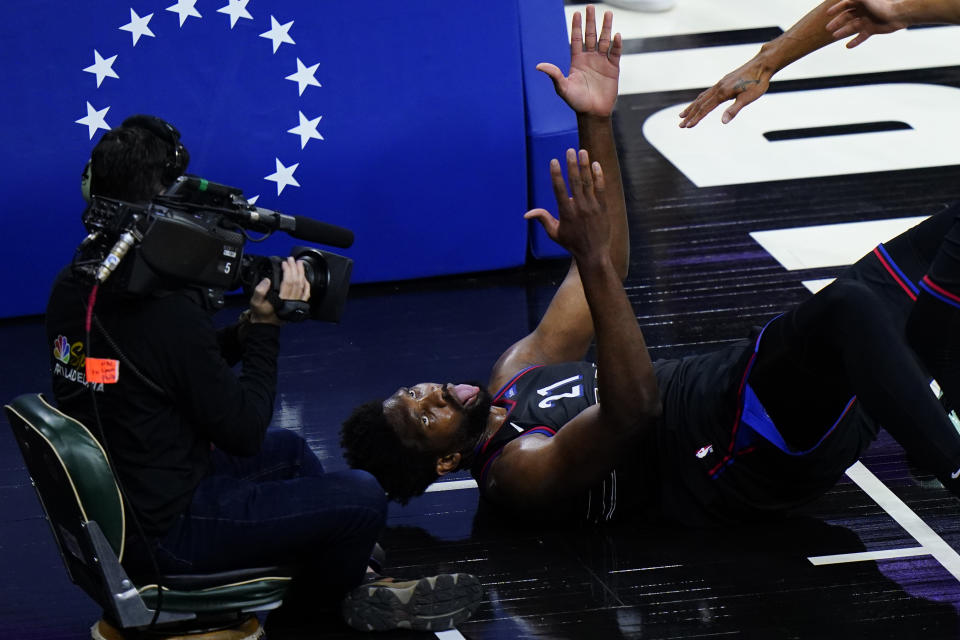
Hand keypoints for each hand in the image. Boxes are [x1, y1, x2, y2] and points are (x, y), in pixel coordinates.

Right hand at [248, 257, 310, 325]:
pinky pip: (306, 294)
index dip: (287, 270)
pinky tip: (305, 278)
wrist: (266, 324)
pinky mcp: (297, 304)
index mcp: (281, 299)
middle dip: (294, 268)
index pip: (288, 281)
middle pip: (296, 281)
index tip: (284, 263)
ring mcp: (295, 303)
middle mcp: (291, 301)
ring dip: (302, 273)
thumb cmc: (261, 313)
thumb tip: (267, 280)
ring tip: (299, 264)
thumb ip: (260, 291)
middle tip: (292, 259)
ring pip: (302, 286)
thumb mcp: (255, 302)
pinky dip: (307, 285)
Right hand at [525, 149, 608, 263]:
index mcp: (566, 213)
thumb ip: (543, 219)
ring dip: (585, 166)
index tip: (554, 161)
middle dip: (572, 165)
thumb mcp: (554, 233)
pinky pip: (600, 189)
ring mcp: (592, 207)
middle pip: (574, 182)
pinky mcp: (603, 208)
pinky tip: (596, 165)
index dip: (556, 175)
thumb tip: (527, 214)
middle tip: (570, 151)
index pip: (559, 190)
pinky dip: (598, 176)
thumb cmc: (572, 243)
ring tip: (583, 151)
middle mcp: (579, 208)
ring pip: (588, 183)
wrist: (593, 253)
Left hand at [536, 5, 621, 117]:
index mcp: (577, 61)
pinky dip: (616, 44)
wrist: (592, 113)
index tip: (577, 13)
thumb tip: (539, 66)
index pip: (576, 39)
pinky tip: (616, 35)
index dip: (576, 26)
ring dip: (606, 28)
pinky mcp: (613, 68)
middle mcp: (589, 59)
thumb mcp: (562, 88)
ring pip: (604, 41)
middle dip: (591, 22)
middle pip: (590, 36)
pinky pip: (615, 53)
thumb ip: (553, 75)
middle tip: (591, 7)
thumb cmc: (576, 102)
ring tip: (608, 14)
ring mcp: (602, 62)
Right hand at [678, 56, 772, 127]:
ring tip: (682, 115)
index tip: (687, 126)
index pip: (705, 108)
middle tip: (680, 125)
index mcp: (722, 93)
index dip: (696, 118)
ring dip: (692, 107)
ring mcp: (720, 84)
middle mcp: (718, 87)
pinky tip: (698, 102)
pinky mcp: (724, 82)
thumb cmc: (757, 82)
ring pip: (702, 97)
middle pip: (700, 103)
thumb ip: (734, 110)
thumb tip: (722, 122)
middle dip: (690, 115)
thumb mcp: (747, 98)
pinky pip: (707, 93)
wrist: (762, 64)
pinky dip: (700, 100)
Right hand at [825, 0, 908, 47]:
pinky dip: (854, 42)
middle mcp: (863, 12)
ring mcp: (867, 21)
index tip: (828, 13)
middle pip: (846, 17)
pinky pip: (861, 37)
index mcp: (861, 3)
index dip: (836, 9)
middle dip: (837, 22)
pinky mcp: (871, 30)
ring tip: (834, 36)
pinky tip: (848, 46)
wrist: (899, 15)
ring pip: (851, 27)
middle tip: (828, 28)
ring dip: (842, 32)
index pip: (846, 5)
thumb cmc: (884, 5)